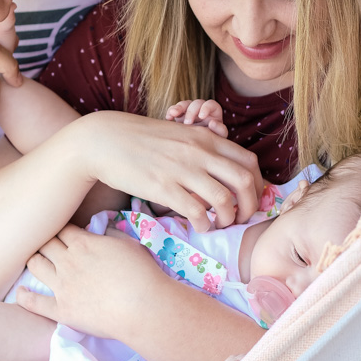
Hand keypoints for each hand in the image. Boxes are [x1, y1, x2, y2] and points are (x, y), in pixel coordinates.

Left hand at [16, 225, 163, 339]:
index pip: (62, 229)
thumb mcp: (129, 244)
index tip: (63, 234)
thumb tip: (101, 231)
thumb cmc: (142, 273)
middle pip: (45, 244)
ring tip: (35, 261)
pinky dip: (24, 296)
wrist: (143, 307)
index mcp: (83, 243)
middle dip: (45, 241)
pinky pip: (33, 302)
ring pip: (35, 265)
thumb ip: (110, 235)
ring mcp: (61, 286)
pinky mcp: (61, 310)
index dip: (61, 230)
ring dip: (34, 260)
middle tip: (48, 246)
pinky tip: (21, 292)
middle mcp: (67, 261)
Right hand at [72, 111, 261, 230]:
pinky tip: (199, 226)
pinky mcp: (163, 187)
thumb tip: (218, 169)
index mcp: (205, 138)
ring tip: (218, 224)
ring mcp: (182, 170)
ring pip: (224, 199)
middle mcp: (199, 152)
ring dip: (228, 219)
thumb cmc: (139, 139)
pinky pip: (197, 211)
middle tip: (240, 218)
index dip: (257, 186)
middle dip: (249, 207)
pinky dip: (204, 224)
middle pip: (245, 182)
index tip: (249, 200)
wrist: (103, 139)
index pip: (249, 162)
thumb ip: (200, 148)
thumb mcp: (178, 134)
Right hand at [165, 98, 227, 137]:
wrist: (200, 150)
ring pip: (184, 104)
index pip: (211, 104)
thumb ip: (220, 130)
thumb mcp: (219, 138)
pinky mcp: (179, 117)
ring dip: (179, 108)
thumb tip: (212, 123)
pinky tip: (168, 117)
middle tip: (187, 123)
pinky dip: (171, 111)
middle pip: (196, 103)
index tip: (201, 116)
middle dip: (191, 111)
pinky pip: (174, 110)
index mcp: (213, 113)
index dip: (206, 107)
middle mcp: (201, 110)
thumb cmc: (213, 142)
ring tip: (173, 114)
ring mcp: (189, 112)